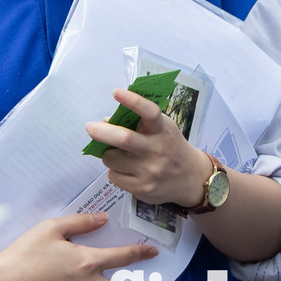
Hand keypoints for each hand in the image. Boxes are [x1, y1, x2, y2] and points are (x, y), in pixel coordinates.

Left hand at [87, 88, 213, 207]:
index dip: (133, 101)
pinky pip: (114, 176)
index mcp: (162, 130)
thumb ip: (139, 122)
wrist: (190, 178)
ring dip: (108, 154)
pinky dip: (114, 170)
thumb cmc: (170, 147)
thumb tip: (106, 121)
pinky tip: (125, 170)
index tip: (116, 92)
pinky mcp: (142, 188)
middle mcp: (157, 150)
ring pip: (112, 159)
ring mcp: (150, 171)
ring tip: (117, 153)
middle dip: (102, 132)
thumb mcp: (162, 129)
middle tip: (89, 127)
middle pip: (124, 139)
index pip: (149, 112)